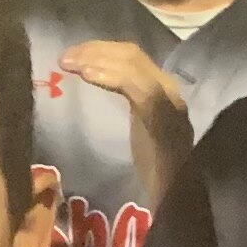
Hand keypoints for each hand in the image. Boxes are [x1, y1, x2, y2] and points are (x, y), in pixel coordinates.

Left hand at [58, 40, 197, 208]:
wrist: (180, 196)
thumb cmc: (159, 170)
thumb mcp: (143, 129)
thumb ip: (132, 105)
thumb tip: (101, 84)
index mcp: (163, 91)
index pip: (134, 58)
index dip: (102, 50)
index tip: (74, 55)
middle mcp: (169, 89)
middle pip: (131, 55)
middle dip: (95, 50)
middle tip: (66, 57)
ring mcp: (168, 101)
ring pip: (132, 65)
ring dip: (97, 59)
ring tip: (70, 63)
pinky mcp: (162, 115)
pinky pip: (136, 87)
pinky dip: (110, 76)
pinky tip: (87, 75)